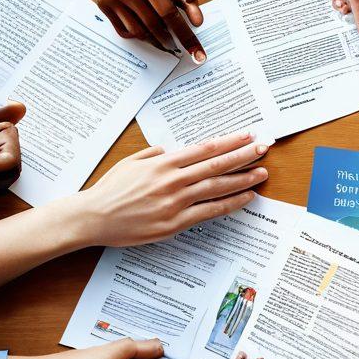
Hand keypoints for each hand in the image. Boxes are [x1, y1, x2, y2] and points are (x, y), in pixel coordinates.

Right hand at [70, 132, 268, 246]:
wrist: (93, 217)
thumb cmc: (110, 190)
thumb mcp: (131, 163)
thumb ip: (154, 155)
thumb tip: (170, 150)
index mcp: (164, 162)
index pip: (205, 148)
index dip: (230, 141)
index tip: (248, 136)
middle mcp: (173, 179)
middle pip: (217, 164)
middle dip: (244, 156)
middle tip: (265, 149)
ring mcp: (176, 201)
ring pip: (218, 187)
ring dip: (243, 179)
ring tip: (262, 173)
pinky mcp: (176, 222)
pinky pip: (210, 211)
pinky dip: (230, 204)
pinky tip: (246, 198)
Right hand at [83, 0, 205, 61]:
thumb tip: (197, 20)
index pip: (171, 14)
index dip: (186, 36)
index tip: (196, 53)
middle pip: (156, 26)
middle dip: (172, 40)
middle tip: (181, 47)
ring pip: (139, 32)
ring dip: (155, 39)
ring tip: (165, 38)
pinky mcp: (103, 4)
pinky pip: (124, 30)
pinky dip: (138, 35)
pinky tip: (146, 30)